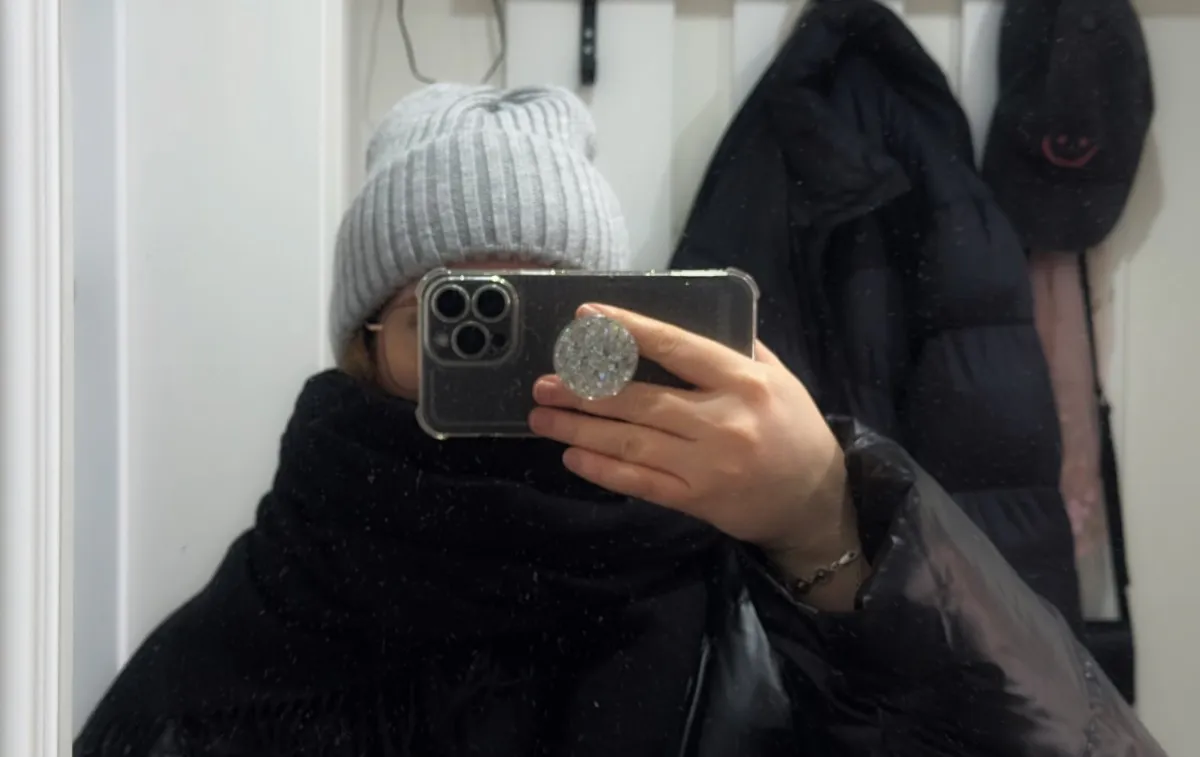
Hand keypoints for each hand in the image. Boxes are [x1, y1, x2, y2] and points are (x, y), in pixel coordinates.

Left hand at [528, 303, 855, 563]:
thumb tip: (690, 316)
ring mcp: (708, 465)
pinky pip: (641, 484)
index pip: (675, 347)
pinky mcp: (698, 502)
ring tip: (543, 417)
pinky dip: (603, 471)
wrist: (817, 502)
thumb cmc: (795, 430)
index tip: (585, 318)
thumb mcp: (779, 378)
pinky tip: (572, 457)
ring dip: (580, 429)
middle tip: (544, 382)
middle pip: (641, 400)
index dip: (626, 331)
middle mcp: (723, 421)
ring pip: (631, 443)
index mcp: (743, 381)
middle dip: (585, 389)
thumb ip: (739, 347)